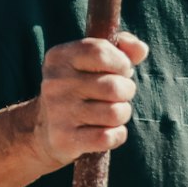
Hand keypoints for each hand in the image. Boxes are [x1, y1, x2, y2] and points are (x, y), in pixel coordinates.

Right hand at [31, 32, 148, 169]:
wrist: (46, 130)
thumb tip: (141, 50)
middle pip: (114, 87)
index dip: (121, 62)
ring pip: (115, 113)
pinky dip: (117, 135)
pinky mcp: (64, 139)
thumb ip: (122, 47)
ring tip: (111, 112)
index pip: (100, 52)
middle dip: (126, 91)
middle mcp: (55, 83)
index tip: (120, 70)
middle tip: (117, 95)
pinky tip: (107, 131)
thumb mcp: (94, 61)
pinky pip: (108, 137)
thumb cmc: (81, 88)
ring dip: (122, 114)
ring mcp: (58, 112)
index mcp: (60, 57)